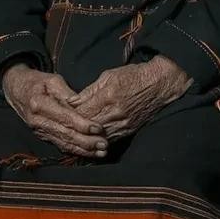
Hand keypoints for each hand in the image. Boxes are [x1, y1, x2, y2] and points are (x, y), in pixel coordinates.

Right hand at [0, 63, 106, 157]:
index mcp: (39, 105)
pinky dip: (75, 151)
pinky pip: (60, 145)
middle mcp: (38, 121)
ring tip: (101, 152)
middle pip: (65, 134)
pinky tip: (89, 153)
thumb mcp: (51, 80)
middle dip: (86, 142)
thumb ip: (66, 92)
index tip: (98, 128)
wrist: (16, 91)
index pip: (65, 118)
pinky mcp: (43, 136)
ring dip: (83, 150)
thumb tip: (80, 102)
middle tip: (104, 144)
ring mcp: (39, 131)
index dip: (82, 124)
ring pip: (64, 144)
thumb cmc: (37, 82)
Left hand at [67, 56, 191, 142]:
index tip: (60, 117)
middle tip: (63, 131)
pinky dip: (99, 142)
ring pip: (98, 136)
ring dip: (86, 139)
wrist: (159, 84)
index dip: (70, 116)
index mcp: (108, 97)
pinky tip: (91, 143)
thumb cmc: (133, 76)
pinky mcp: (129, 129)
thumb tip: (72, 102)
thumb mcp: (109, 76)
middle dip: (75, 129)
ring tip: (74, 140)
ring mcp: (123, 123)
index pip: (82, 111)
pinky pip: (111, 139)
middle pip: (89, 126)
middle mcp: (115, 112)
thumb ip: (89, 90)